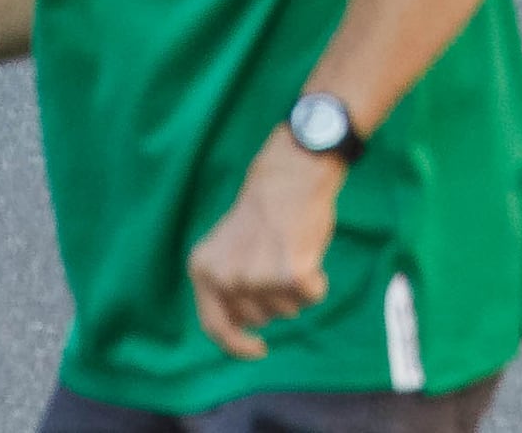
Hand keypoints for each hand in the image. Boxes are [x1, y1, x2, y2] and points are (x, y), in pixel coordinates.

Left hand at [187, 140, 342, 359]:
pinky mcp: (292, 274)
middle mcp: (226, 278)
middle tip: (278, 259)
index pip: (216, 325)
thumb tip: (240, 326)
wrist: (291, 173)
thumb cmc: (263, 210)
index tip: (258, 349)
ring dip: (295, 288)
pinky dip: (318, 280)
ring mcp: (258, 278)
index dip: (237, 345)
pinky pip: (313, 296)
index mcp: (203, 271)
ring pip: (288, 310)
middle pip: (259, 318)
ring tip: (291, 249)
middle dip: (273, 299)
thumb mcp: (227, 249)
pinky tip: (309, 251)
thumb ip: (227, 285)